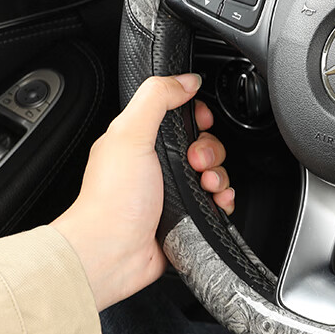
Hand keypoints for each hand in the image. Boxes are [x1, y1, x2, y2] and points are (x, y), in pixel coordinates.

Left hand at [52, 74, 234, 311]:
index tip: (200, 122)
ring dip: (219, 175)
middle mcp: (156, 166)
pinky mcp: (186, 218)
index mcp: (140, 141)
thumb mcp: (130, 133)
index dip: (197, 116)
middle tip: (195, 161)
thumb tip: (186, 79)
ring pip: (213, 173)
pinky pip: (217, 202)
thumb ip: (156, 98)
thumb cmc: (112, 200)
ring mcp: (172, 193)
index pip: (180, 116)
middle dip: (210, 149)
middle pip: (203, 144)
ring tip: (207, 185)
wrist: (111, 253)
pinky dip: (223, 199)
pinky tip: (217, 201)